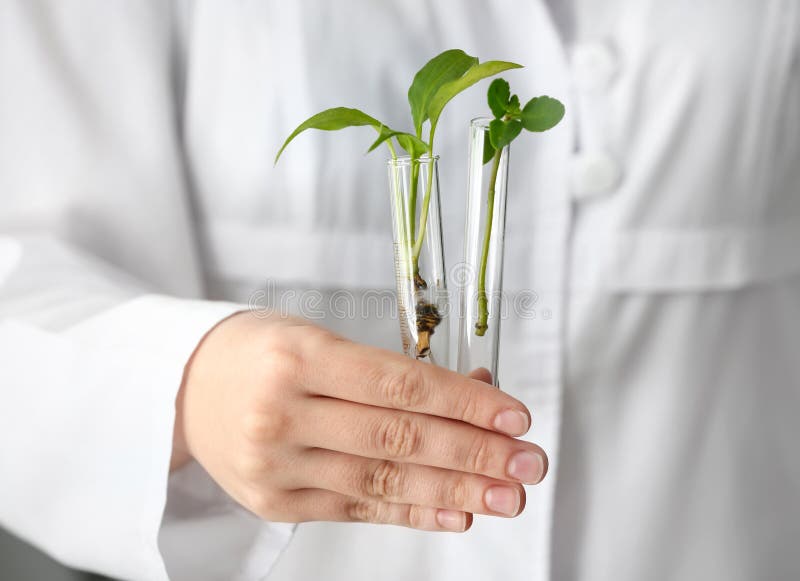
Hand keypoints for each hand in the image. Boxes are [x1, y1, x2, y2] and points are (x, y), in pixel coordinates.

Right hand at [172, 311, 546, 531]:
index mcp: (297, 355)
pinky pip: (356, 509)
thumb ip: (392, 370)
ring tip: (505, 495)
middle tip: (526, 464)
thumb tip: (473, 393)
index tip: (513, 416)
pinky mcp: (275, 501)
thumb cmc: (257, 351)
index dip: (463, 403)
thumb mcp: (317, 336)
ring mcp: (276, 464)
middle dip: (473, 454)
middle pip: (398, 438)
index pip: (399, 384)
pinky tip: (454, 513)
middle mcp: (283, 412)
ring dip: (454, 491)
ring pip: (383, 481)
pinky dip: (411, 512)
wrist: (183, 386)